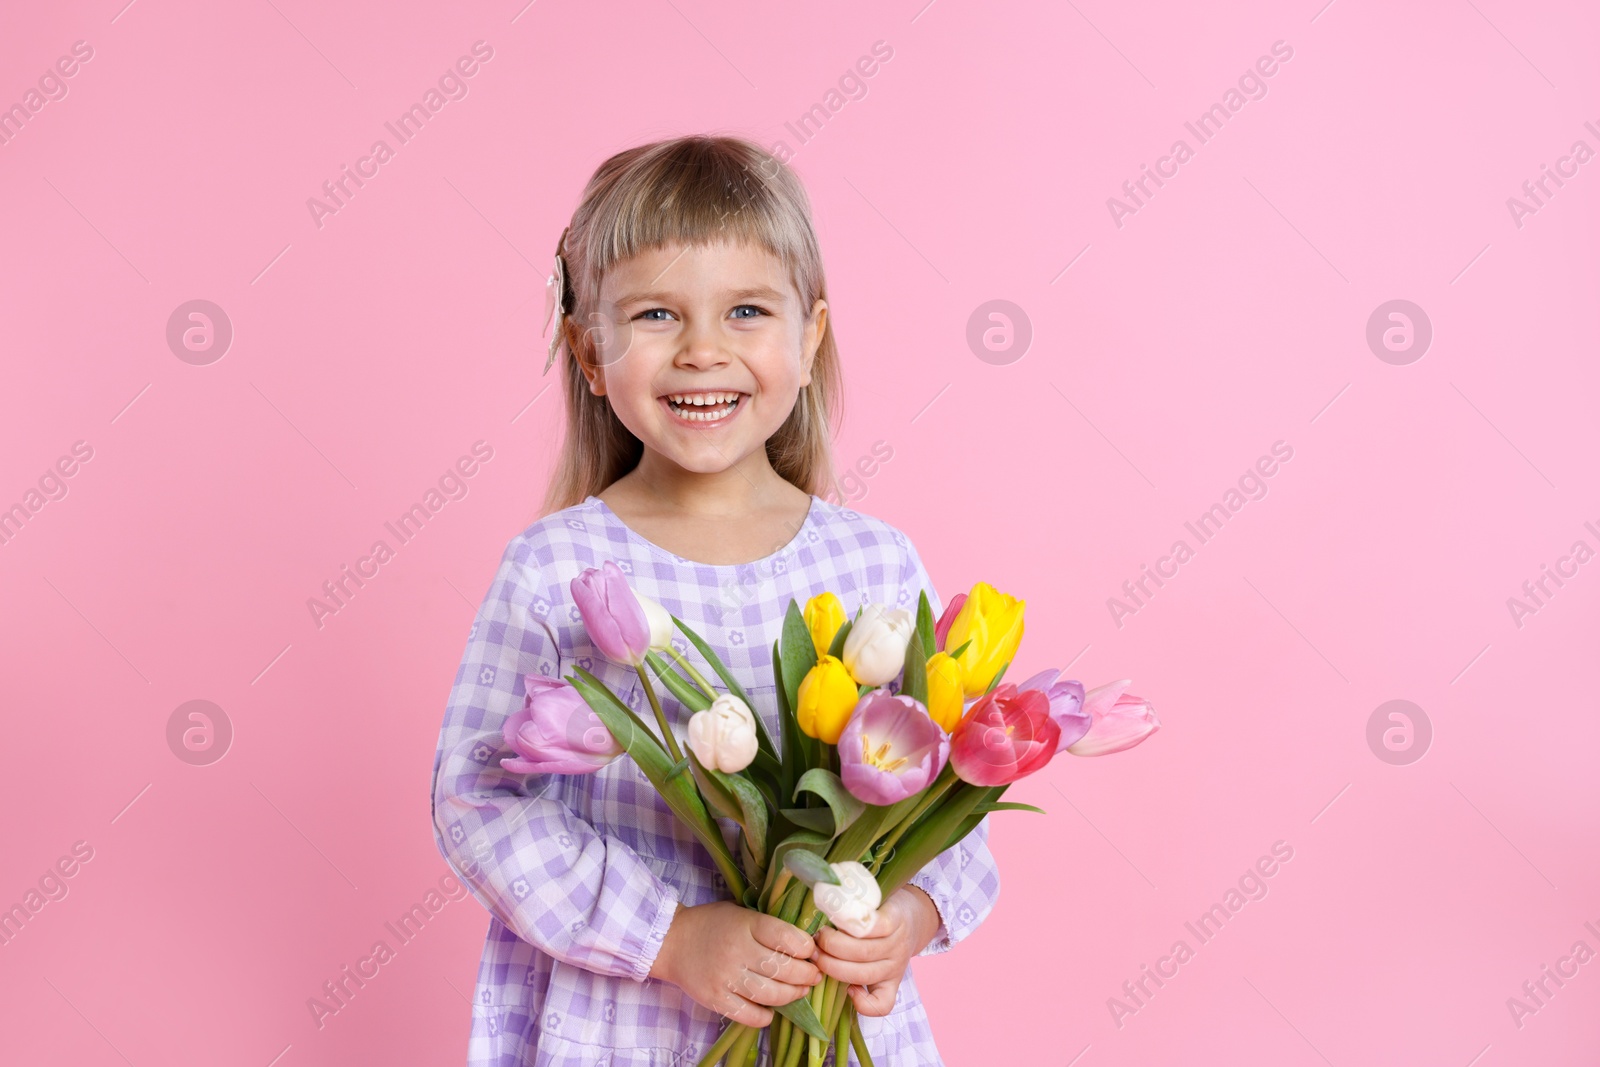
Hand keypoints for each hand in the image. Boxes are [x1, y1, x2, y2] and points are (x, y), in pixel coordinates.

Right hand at [648, 901, 823, 1026]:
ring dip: (793, 995)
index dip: (806, 947)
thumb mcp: (740, 913)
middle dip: (807, 974)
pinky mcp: (715, 999)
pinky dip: (765, 1016)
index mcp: (746, 925)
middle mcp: (738, 951)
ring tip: (800, 991)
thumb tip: (803, 943)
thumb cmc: (711, 924)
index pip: (786, 938)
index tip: (811, 951)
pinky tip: (771, 1009)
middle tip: (813, 975)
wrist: (671, 941)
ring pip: (771, 994)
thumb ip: (767, 926)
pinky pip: (748, 1015)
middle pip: (784, 969)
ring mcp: (726, 977)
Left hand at [813, 885, 939, 1016]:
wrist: (915, 918)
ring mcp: (896, 968)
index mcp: (895, 919)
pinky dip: (863, 1003)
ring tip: (819, 958)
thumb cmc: (885, 904)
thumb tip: (823, 898)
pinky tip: (848, 990)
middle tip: (815, 941)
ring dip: (835, 968)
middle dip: (830, 948)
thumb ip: (856, 899)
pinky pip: (882, 1004)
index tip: (827, 920)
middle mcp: (898, 945)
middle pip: (862, 952)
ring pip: (864, 975)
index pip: (871, 925)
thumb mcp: (875, 893)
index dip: (843, 924)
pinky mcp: (894, 985)